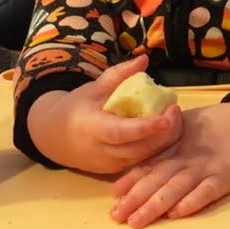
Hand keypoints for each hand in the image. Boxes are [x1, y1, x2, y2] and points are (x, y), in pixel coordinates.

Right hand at [26, 55, 182, 173]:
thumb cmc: (76, 107)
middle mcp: (101, 151)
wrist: (54, 136)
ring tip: (172, 118)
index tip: (167, 115)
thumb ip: (119, 74)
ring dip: (163, 141)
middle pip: (139, 148)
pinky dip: (156, 148)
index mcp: (92, 129)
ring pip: (144, 158)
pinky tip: (164, 131)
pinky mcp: (116, 170)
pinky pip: (141, 161)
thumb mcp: (95, 87)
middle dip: (163, 132)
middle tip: (175, 110)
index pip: (122, 132)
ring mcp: (110, 165)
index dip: (146, 126)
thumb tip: (145, 58)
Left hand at [109, 98, 229, 228]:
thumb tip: (133, 151)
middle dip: (135, 198)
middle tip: (117, 215)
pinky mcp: (225, 177)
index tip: (114, 193)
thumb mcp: (184, 126)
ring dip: (155, 205)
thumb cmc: (214, 125)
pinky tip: (177, 213)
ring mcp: (206, 168)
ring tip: (137, 220)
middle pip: (158, 178)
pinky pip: (207, 192)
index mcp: (175, 145)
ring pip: (176, 188)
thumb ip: (163, 141)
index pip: (149, 163)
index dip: (131, 178)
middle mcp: (187, 158)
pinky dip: (192, 202)